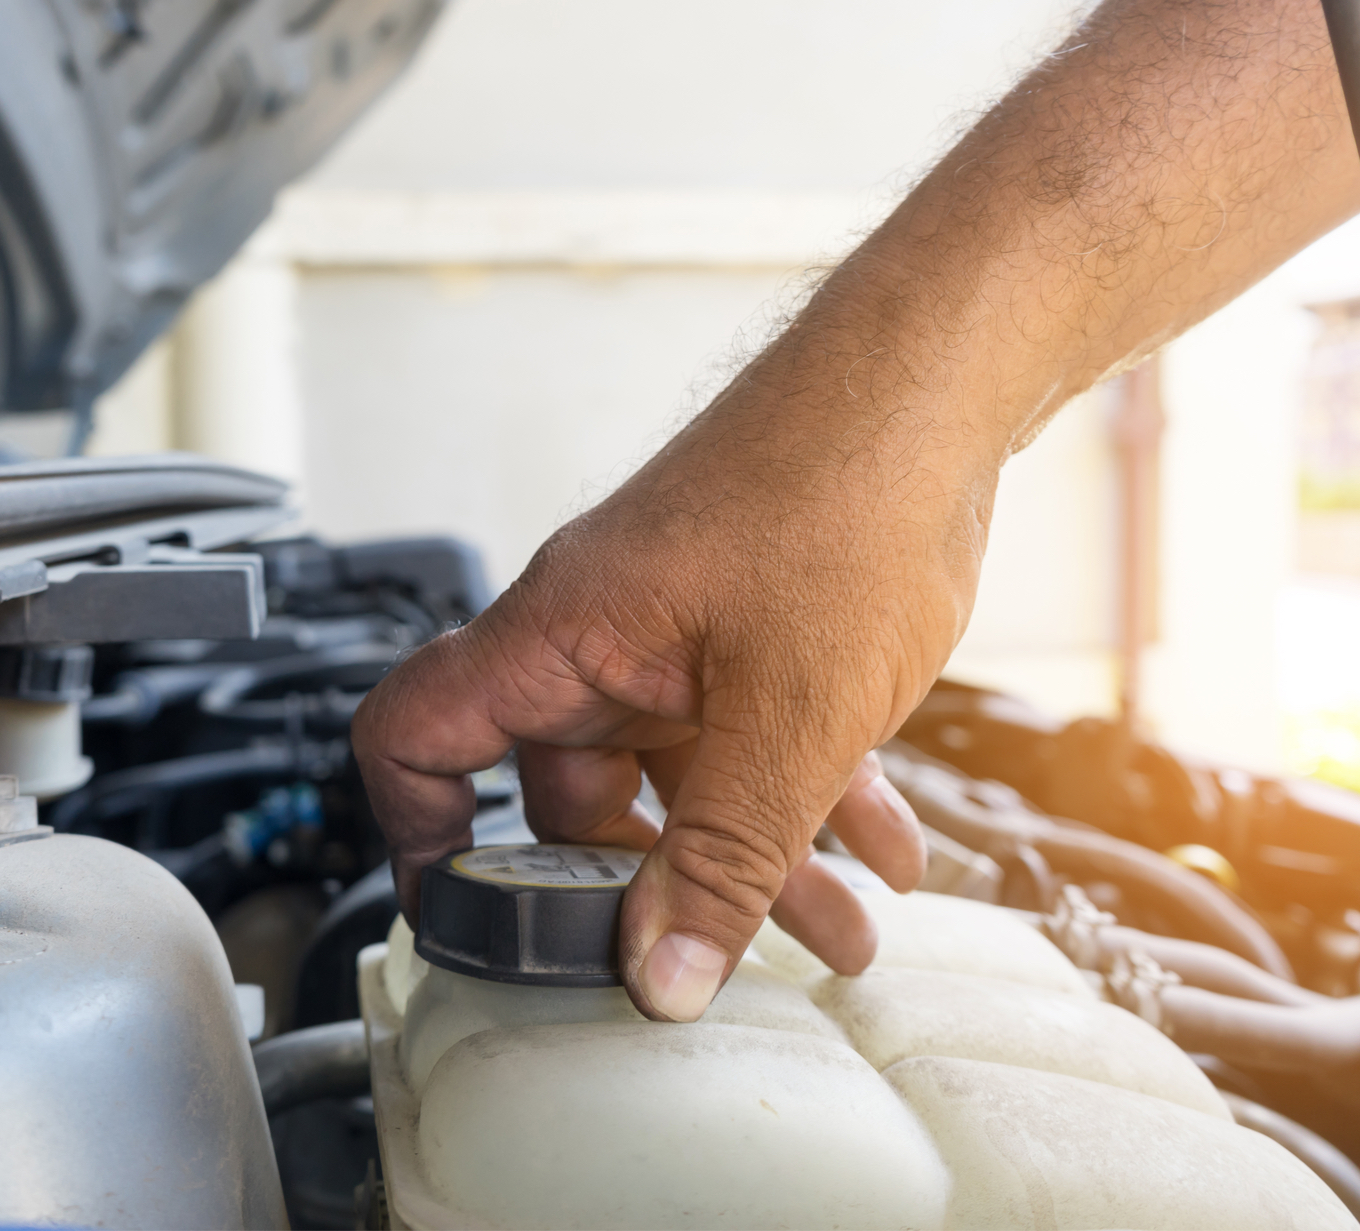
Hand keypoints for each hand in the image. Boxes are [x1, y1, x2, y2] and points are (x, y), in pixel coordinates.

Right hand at [352, 320, 999, 1020]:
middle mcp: (604, 634)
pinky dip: (808, 804)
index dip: (420, 836)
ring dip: (755, 861)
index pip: (418, 734)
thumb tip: (661, 976)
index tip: (473, 922)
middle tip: (713, 963)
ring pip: (682, 778)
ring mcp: (677, 632)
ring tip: (840, 932)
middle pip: (569, 792)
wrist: (941, 383)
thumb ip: (726, 856)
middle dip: (650, 889)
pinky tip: (884, 850)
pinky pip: (753, 741)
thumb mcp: (790, 715)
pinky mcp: (747, 629)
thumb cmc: (849, 488)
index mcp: (565, 634)